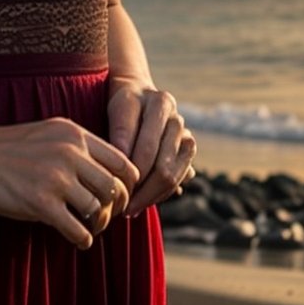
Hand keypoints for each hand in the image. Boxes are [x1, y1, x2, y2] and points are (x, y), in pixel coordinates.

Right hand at [0, 116, 139, 248]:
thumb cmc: (9, 147)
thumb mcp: (50, 132)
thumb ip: (78, 147)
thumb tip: (109, 173)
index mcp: (74, 134)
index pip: (123, 162)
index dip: (128, 186)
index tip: (117, 198)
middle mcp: (70, 152)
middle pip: (116, 189)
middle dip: (114, 209)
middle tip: (103, 217)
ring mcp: (55, 177)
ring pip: (99, 210)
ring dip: (98, 225)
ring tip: (88, 228)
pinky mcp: (40, 203)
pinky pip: (78, 230)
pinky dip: (82, 240)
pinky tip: (76, 238)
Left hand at [107, 79, 195, 216]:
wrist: (139, 96)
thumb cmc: (124, 103)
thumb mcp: (118, 107)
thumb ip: (121, 129)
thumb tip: (125, 157)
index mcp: (162, 103)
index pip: (148, 148)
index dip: (132, 171)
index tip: (116, 188)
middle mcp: (178, 121)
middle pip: (164, 168)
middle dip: (143, 192)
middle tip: (124, 208)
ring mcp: (187, 138)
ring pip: (174, 178)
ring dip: (152, 197)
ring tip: (132, 208)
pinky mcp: (188, 154)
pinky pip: (178, 181)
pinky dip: (161, 194)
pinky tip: (143, 200)